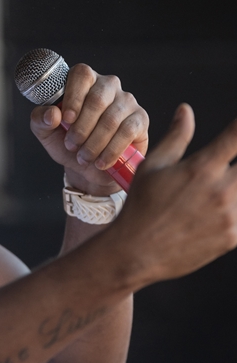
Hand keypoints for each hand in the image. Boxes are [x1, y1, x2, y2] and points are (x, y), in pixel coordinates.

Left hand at [30, 63, 148, 194]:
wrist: (89, 168)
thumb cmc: (68, 144)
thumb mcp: (47, 133)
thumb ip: (41, 120)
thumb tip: (52, 114)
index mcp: (83, 81)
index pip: (81, 75)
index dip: (73, 97)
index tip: (66, 120)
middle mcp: (107, 85)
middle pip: (97, 99)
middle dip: (81, 128)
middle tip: (71, 146)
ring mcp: (126, 100)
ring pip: (111, 119)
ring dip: (94, 143)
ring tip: (84, 158)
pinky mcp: (140, 118)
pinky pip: (127, 131)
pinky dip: (111, 150)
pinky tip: (101, 162)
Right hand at [112, 103, 236, 285]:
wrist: (136, 252)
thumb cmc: (140, 206)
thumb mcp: (153, 166)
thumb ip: (176, 136)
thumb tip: (186, 110)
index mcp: (202, 167)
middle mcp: (221, 190)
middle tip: (227, 167)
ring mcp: (230, 216)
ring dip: (236, 186)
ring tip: (216, 190)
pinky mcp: (233, 236)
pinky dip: (234, 209)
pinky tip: (217, 210)